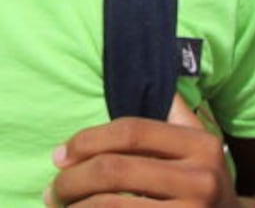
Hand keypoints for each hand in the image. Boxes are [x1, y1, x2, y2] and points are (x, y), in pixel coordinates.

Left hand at [45, 95, 239, 206]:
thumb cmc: (199, 179)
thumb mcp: (196, 142)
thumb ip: (169, 109)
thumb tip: (135, 62)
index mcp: (201, 144)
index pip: (130, 131)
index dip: (86, 141)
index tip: (59, 155)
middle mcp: (203, 180)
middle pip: (115, 170)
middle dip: (71, 180)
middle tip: (52, 190)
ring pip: (112, 205)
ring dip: (76, 206)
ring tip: (60, 205)